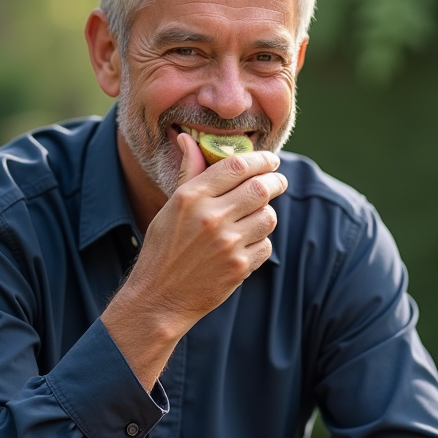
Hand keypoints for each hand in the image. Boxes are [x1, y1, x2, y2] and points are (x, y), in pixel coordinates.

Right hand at [103, 133, 286, 385]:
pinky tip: (245, 245)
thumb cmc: (163, 249)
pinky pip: (265, 245)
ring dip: (266, 214)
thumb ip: (188, 173)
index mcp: (191, 197)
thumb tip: (189, 139)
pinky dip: (260, 243)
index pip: (236, 166)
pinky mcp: (239, 267)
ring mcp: (227, 244)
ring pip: (268, 217)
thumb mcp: (170, 208)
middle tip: (278, 182)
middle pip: (260, 188)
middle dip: (275, 182)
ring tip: (257, 217)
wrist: (159, 298)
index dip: (260, 159)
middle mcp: (210, 218)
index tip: (270, 160)